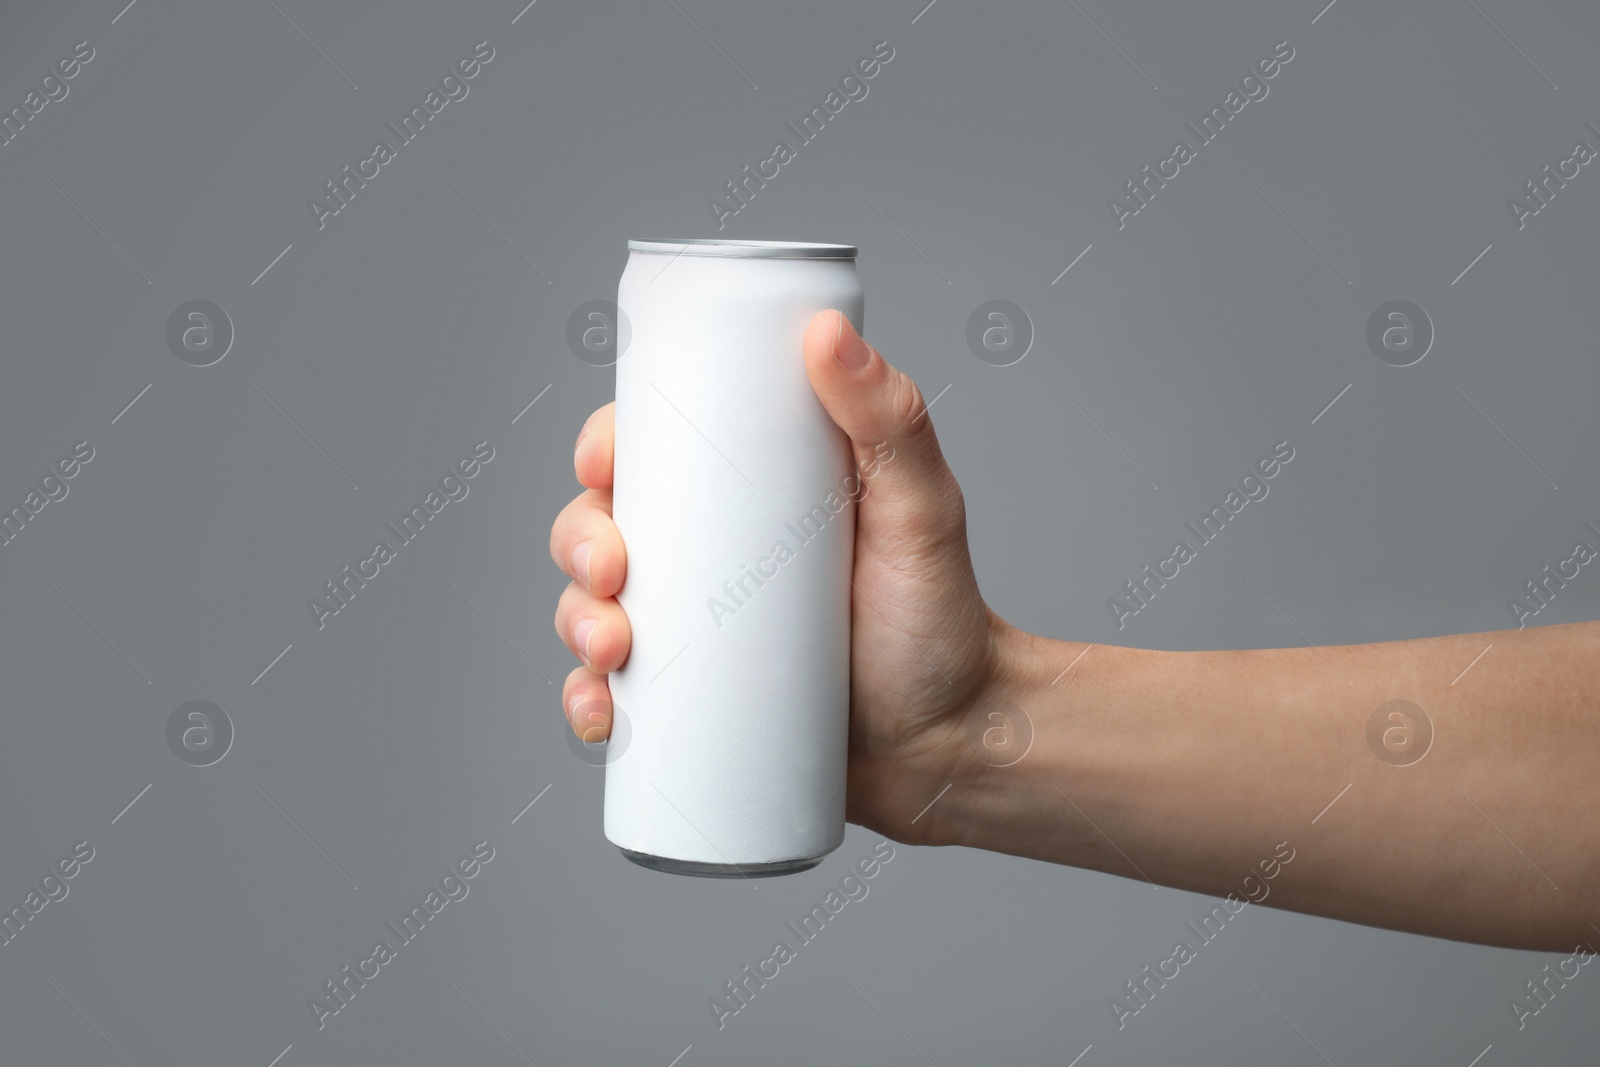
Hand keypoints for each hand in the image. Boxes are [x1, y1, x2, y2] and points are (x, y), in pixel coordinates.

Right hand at [549, 310, 1017, 843]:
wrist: (953, 742)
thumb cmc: (941, 617)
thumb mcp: (921, 510)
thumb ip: (891, 420)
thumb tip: (827, 330)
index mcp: (748, 491)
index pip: (653, 449)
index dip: (604, 447)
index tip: (602, 465)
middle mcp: (709, 554)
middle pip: (603, 525)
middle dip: (579, 543)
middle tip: (611, 573)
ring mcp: (695, 631)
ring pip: (593, 609)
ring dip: (575, 623)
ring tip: (610, 650)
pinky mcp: (692, 704)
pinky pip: (614, 697)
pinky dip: (590, 704)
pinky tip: (601, 715)